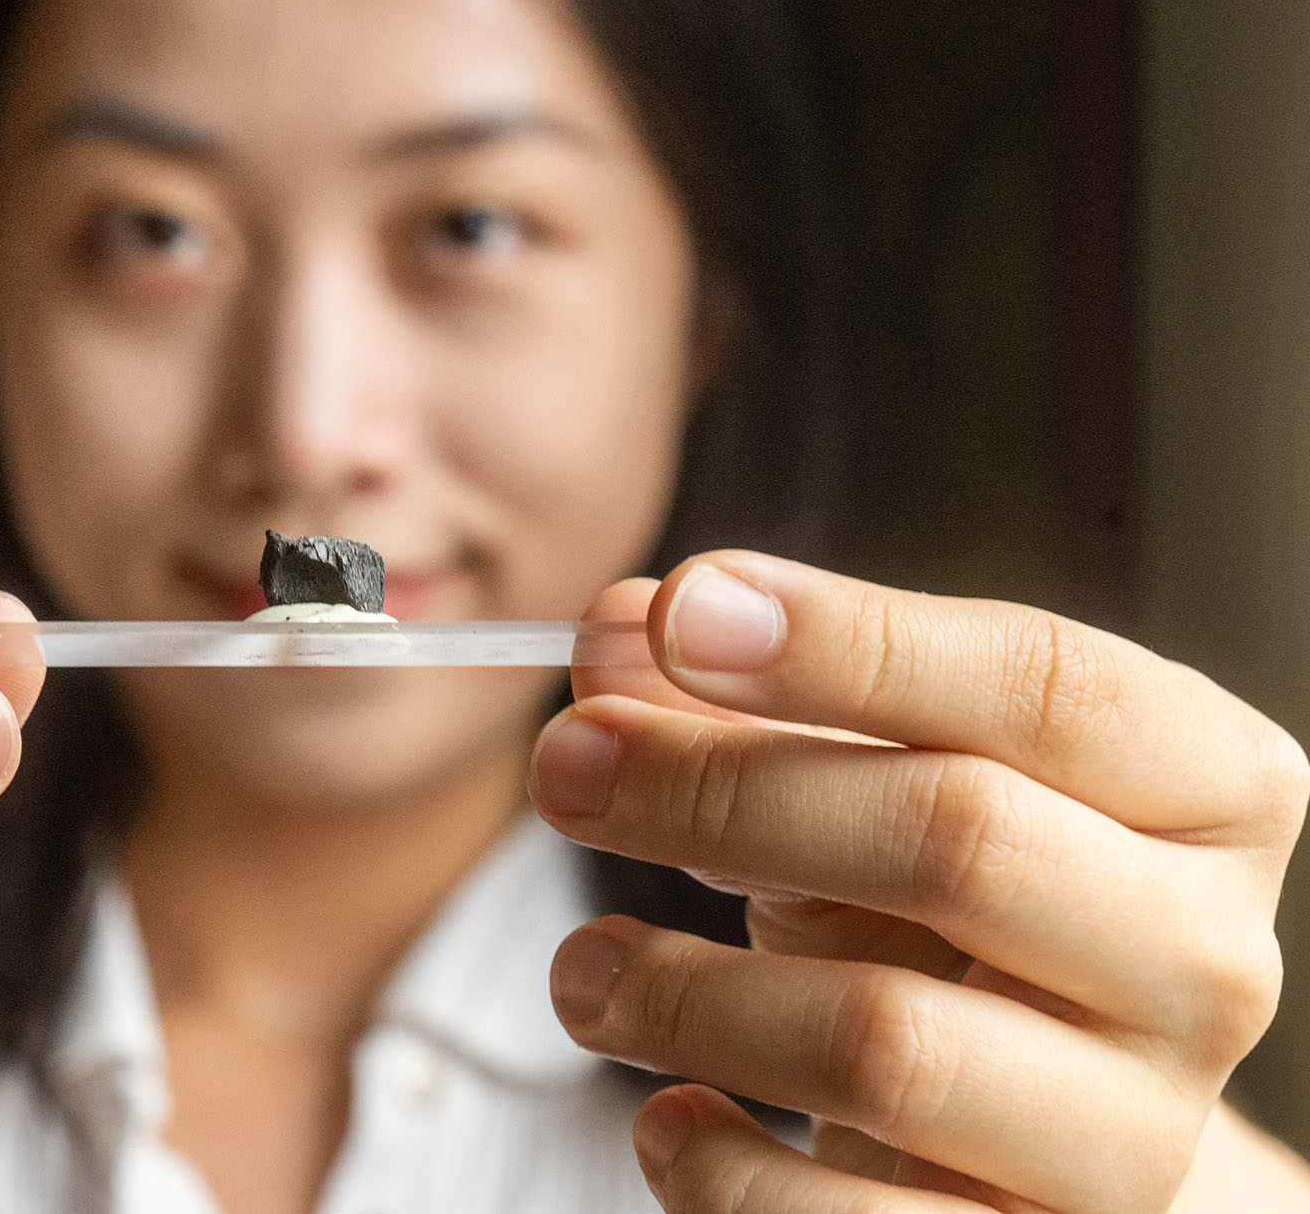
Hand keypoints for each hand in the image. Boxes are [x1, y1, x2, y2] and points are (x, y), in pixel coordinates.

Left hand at [531, 551, 1308, 1211]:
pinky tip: (669, 1115)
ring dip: (684, 991)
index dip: (851, 640)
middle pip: (957, 836)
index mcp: (1203, 791)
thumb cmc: (948, 912)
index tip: (682, 610)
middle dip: (722, 790)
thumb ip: (746, 696)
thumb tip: (615, 636)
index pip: (1046, 684)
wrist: (1031, 1131)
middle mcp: (1202, 959)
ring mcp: (1134, 1132)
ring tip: (581, 968)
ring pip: (886, 1040)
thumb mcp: (863, 779)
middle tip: (567, 768)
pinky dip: (722, 1165)